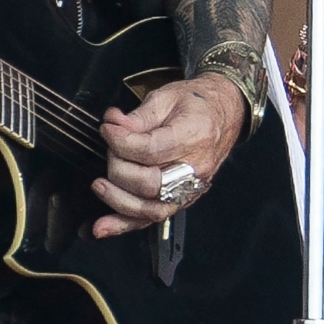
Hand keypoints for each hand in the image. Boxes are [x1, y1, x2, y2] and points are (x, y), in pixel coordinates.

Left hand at [90, 75, 246, 237]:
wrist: (225, 112)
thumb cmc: (197, 102)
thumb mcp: (167, 97)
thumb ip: (138, 116)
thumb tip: (113, 125)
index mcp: (193, 137)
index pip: (150, 150)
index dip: (120, 141)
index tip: (107, 129)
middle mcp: (195, 169)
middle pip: (148, 183)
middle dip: (118, 167)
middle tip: (111, 147)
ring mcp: (190, 188)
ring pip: (150, 208)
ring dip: (118, 200)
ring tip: (99, 185)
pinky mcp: (182, 199)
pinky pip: (152, 218)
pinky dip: (125, 225)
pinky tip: (103, 227)